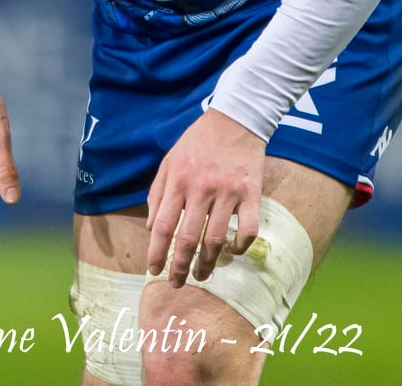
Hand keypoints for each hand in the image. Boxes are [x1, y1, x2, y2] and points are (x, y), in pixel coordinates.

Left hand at [145, 108, 266, 286]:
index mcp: (178, 181)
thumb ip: (157, 192)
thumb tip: (151, 227)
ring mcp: (227, 192)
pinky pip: (248, 228)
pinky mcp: (251, 193)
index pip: (162, 226)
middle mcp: (201, 189)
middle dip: (180, 266)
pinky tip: (234, 251)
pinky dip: (241, 245)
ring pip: (215, 239)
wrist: (235, 119)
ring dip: (208, 263)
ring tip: (203, 274)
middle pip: (187, 238)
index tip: (154, 270)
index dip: (157, 252)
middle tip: (178, 283)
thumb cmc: (198, 140)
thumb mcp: (170, 160)